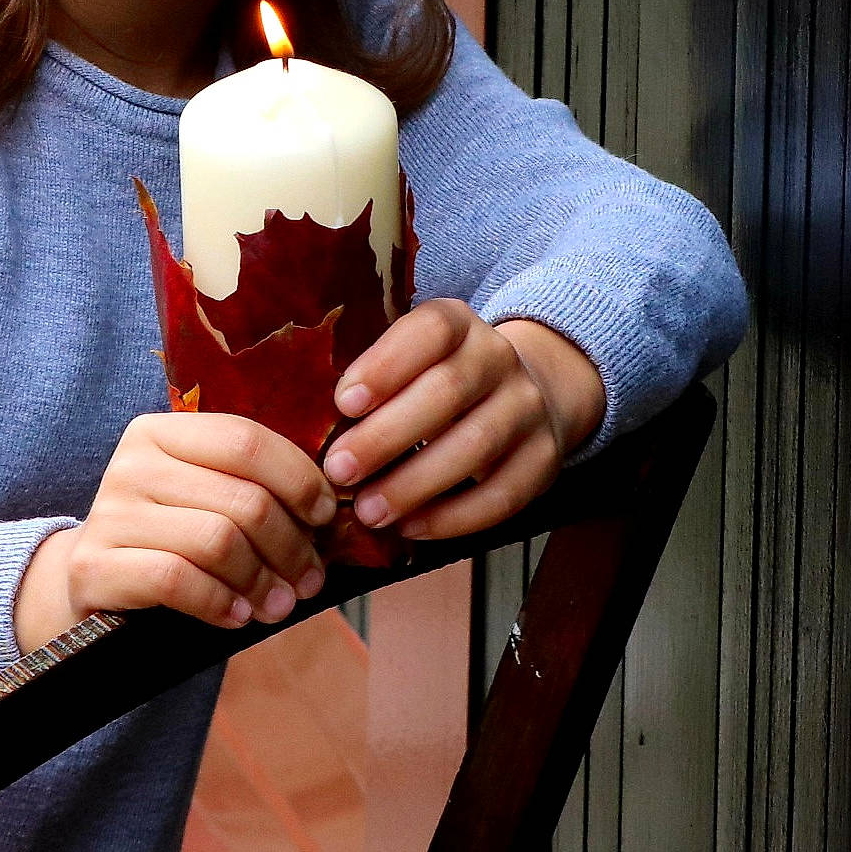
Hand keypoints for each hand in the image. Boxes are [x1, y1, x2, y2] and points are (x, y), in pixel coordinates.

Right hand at [13, 413, 337, 651]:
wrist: (88, 582)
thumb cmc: (169, 539)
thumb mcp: (205, 498)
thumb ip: (252, 488)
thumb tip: (334, 507)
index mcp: (161, 431)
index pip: (246, 441)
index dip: (299, 479)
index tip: (326, 517)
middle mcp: (131, 462)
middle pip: (242, 498)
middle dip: (291, 546)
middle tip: (310, 578)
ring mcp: (109, 513)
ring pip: (217, 541)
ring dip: (263, 581)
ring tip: (280, 604)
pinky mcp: (95, 567)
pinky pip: (179, 581)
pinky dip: (220, 603)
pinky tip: (238, 617)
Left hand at [320, 302, 605, 542]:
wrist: (527, 393)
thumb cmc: (437, 379)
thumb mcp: (412, 358)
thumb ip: (372, 378)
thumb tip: (306, 422)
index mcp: (459, 323)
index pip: (429, 331)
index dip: (386, 364)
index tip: (342, 402)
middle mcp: (499, 358)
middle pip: (447, 392)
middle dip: (387, 436)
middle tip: (339, 471)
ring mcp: (528, 408)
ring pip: (476, 446)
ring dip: (416, 484)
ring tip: (369, 510)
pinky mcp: (543, 460)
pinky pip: (502, 495)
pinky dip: (454, 517)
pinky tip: (412, 528)